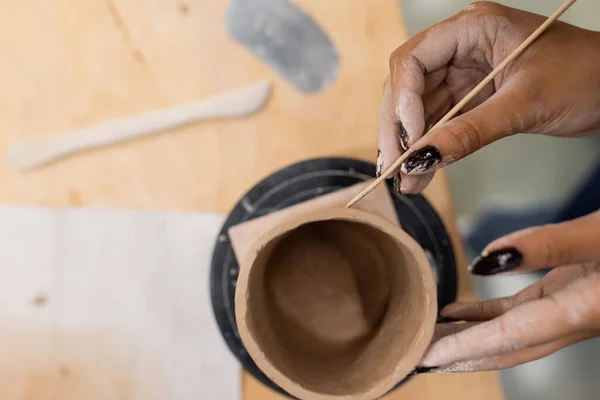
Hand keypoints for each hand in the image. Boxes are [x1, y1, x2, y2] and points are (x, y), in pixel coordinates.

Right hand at [378, 2, 599, 193]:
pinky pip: (438, 125)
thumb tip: (423, 159)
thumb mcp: (524, 104)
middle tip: (395, 168)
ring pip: (418, 110)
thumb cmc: (585, 76)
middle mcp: (460, 48)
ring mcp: (462, 74)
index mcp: (472, 28)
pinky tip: (421, 174)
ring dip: (409, 146)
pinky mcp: (469, 98)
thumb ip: (469, 132)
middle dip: (398, 130)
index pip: (413, 59)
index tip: (408, 139)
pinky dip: (429, 150)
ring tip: (407, 181)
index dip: (402, 100)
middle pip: (407, 87)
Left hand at [417, 210, 599, 372]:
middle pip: (502, 349)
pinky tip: (455, 311)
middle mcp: (572, 321)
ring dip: (466, 336)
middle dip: (458, 355)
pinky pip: (515, 312)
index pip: (507, 337)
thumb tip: (490, 258)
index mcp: (579, 312)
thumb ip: (549, 245)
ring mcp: (568, 310)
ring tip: (427, 334)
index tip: (426, 355)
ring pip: (506, 334)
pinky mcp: (566, 295)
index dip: (463, 348)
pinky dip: (483, 314)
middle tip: (416, 354)